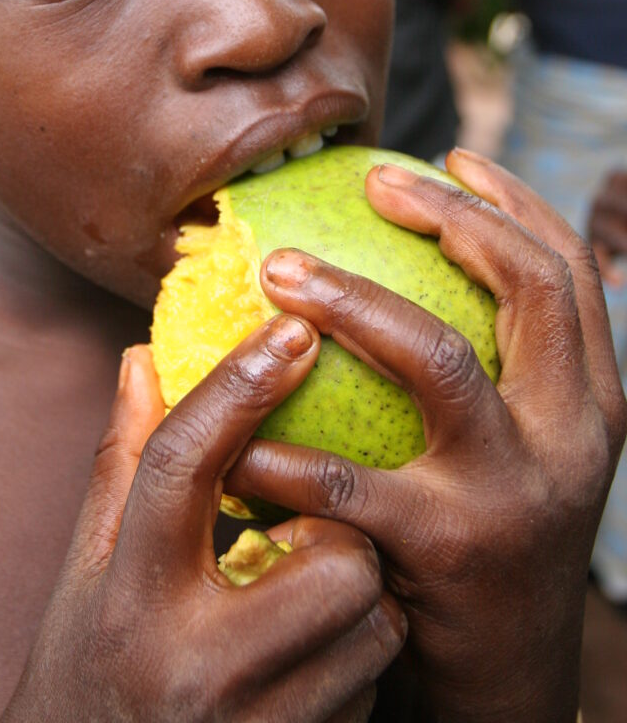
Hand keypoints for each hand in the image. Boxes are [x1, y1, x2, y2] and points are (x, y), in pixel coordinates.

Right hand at [0, 321, 405, 722]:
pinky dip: (356, 661)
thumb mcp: (87, 570)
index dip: (238, 385)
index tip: (291, 327)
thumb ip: (122, 463)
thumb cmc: (84, 671)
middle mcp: (195, 665)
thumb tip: (143, 357)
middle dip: (335, 531)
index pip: (181, 463)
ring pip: (374, 621)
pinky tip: (308, 664)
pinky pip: (376, 688)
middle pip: (334, 556)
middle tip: (306, 530)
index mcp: (130, 596)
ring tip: (306, 600)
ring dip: (358, 598)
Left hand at [227, 150, 626, 722]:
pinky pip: (344, 474)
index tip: (453, 155)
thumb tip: (421, 271)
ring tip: (278, 269)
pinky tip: (233, 427)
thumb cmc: (488, 543)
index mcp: (591, 404)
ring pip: (435, 357)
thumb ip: (497, 373)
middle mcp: (573, 437)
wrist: (504, 688)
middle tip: (372, 182)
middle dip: (450, 217)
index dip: (515, 201)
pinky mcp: (447, 548)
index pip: (569, 272)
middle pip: (526, 287)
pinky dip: (278, 444)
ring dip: (349, 298)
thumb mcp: (520, 453)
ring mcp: (517, 491)